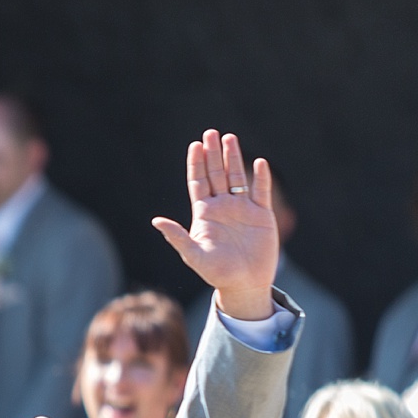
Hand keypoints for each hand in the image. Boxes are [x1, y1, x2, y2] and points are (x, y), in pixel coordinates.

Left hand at [151, 130, 277, 321]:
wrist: (244, 285)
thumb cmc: (216, 273)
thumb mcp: (193, 255)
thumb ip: (177, 236)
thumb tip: (155, 220)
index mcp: (204, 214)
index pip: (198, 183)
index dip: (196, 164)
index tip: (195, 145)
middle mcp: (222, 208)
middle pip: (216, 174)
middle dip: (213, 154)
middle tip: (211, 132)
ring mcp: (242, 209)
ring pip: (237, 178)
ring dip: (233, 158)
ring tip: (229, 138)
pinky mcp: (262, 215)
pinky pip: (261, 192)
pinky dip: (260, 178)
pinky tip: (258, 163)